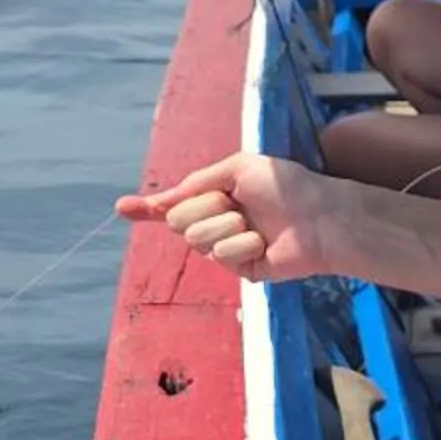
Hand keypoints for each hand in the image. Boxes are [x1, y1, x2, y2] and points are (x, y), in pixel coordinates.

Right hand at [116, 153, 364, 283]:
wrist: (318, 216)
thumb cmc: (285, 186)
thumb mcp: (237, 168)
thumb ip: (198, 181)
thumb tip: (164, 199)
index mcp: (216, 199)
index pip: (174, 207)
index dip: (147, 209)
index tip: (122, 207)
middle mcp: (218, 224)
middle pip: (179, 221)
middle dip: (205, 206)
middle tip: (237, 203)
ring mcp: (228, 249)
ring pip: (197, 238)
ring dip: (227, 224)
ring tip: (257, 224)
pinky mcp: (240, 271)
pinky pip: (222, 255)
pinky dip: (243, 244)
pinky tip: (265, 244)